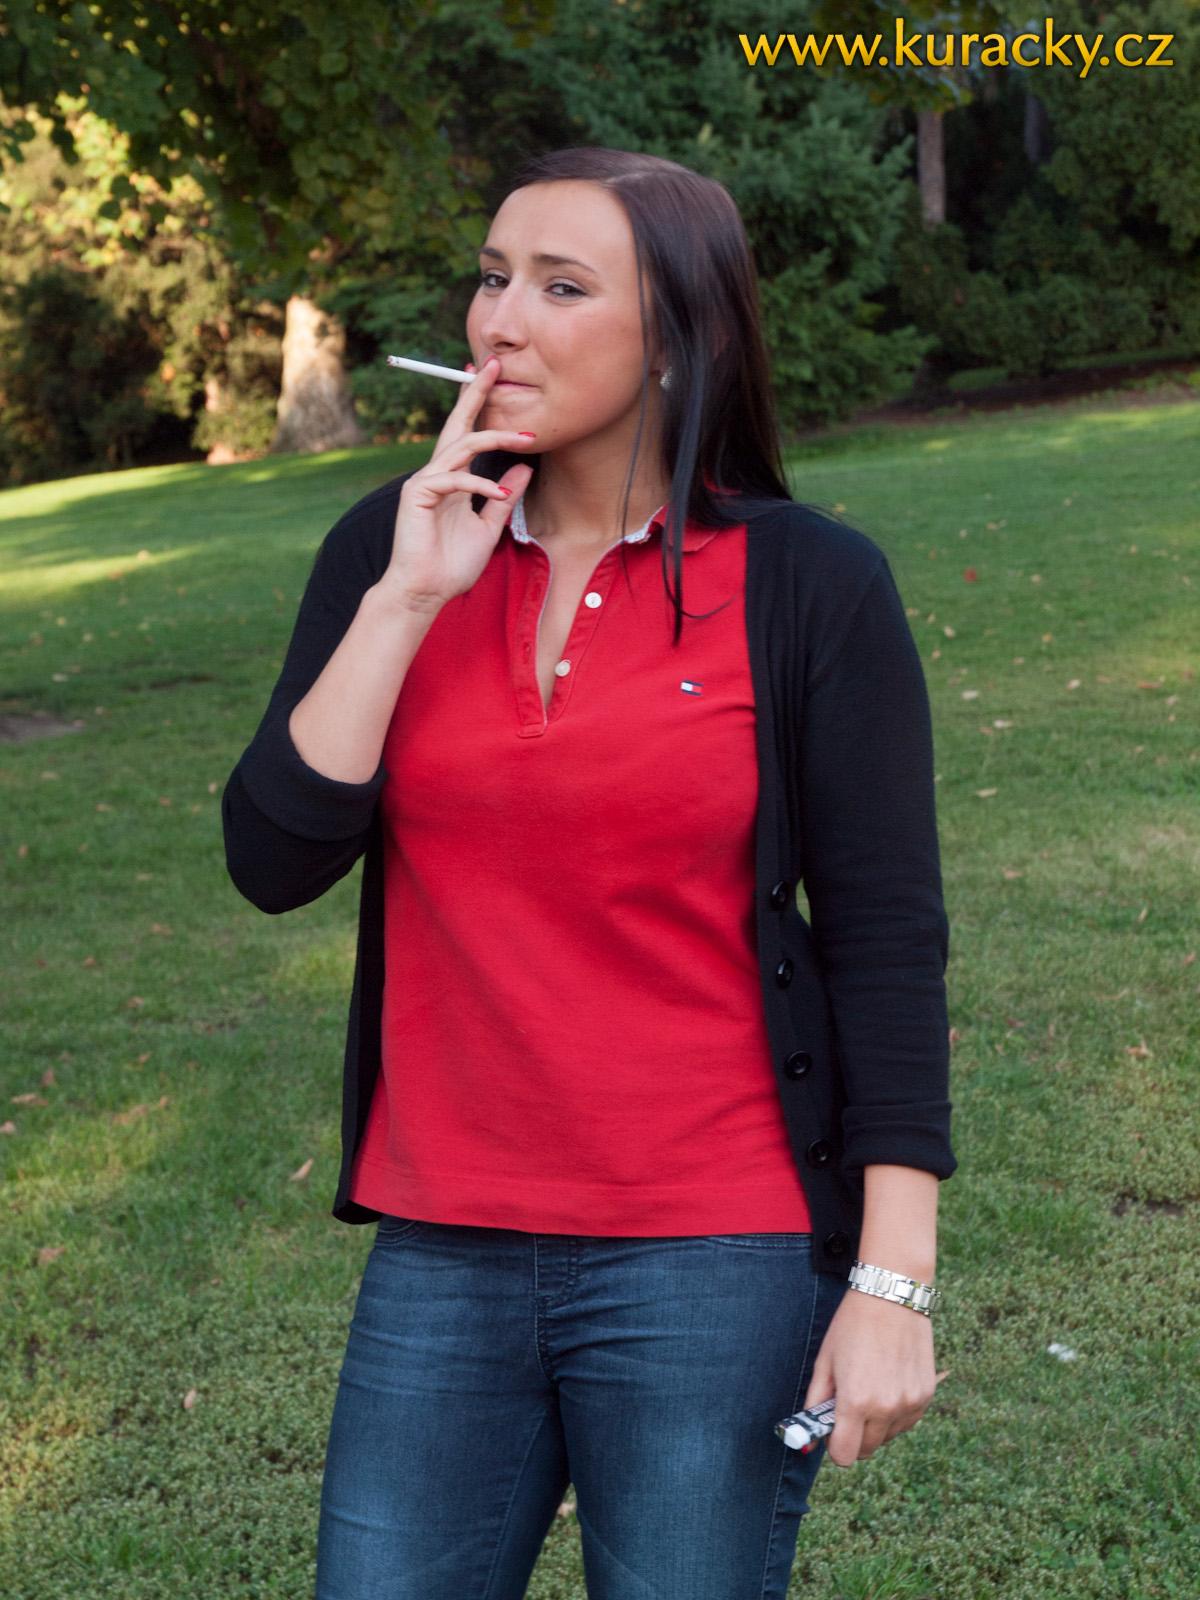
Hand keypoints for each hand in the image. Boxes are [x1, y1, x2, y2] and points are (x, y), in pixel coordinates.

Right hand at [377, 354, 535, 611]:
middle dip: (475, 392)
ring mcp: (424, 482)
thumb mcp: (489, 526)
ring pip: (460, 446)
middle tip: (494, 364)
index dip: (478, 405)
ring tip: (526, 438)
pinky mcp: (417, 495)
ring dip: (494, 437)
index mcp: (452, 480)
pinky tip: (499, 492)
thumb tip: (523, 467)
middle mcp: (436, 474)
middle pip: (457, 424)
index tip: (493, 376)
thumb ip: (503, 497)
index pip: (467, 434)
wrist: (425, 592)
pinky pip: (452, 479)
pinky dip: (479, 483)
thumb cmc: (452, 564)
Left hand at [803, 1287, 950, 1467]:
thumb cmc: (852, 1326)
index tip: (832, 1431)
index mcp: (856, 1402)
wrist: (891, 1296)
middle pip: (867, 1450)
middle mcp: (886, 1409)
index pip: (844, 1456)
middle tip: (849, 1407)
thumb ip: (815, 1404)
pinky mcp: (926, 1396)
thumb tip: (809, 1442)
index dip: (835, 1447)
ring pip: (888, 1437)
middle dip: (855, 1436)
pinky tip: (889, 1384)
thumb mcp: (825, 1362)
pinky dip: (897, 1413)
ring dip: (877, 1425)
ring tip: (871, 1388)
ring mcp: (910, 1404)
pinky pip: (908, 1421)